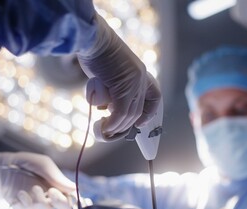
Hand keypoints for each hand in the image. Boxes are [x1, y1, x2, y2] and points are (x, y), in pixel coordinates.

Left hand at [0, 152, 75, 208]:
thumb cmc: (19, 163)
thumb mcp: (40, 163)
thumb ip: (56, 175)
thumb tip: (74, 188)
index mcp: (57, 183)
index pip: (72, 195)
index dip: (79, 200)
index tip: (80, 199)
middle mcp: (49, 195)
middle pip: (64, 207)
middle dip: (61, 202)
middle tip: (52, 191)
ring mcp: (36, 203)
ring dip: (41, 200)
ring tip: (32, 188)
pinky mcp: (23, 208)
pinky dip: (26, 201)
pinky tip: (19, 193)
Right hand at [78, 14, 160, 139]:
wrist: (93, 40)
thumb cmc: (96, 52)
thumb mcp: (109, 72)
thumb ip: (113, 88)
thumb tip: (106, 106)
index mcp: (140, 73)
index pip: (154, 97)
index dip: (149, 113)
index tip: (140, 124)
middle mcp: (141, 78)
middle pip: (138, 111)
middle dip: (125, 126)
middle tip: (110, 130)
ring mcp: (134, 83)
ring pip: (129, 115)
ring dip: (115, 127)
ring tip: (102, 129)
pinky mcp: (124, 88)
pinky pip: (119, 114)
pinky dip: (111, 124)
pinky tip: (101, 126)